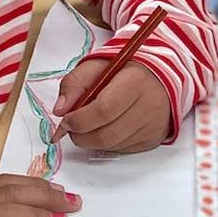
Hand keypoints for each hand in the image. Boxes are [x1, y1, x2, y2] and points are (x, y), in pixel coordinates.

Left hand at [52, 60, 171, 152]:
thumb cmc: (124, 72)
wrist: (157, 80)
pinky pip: (120, 149)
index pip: (103, 110)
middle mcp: (148, 106)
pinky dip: (105, 143)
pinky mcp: (152, 140)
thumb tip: (60, 109)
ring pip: (111, 146)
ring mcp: (152, 126)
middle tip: (72, 126)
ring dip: (91, 140)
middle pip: (106, 134)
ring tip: (87, 125)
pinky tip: (105, 127)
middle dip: (80, 135)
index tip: (66, 119)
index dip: (79, 119)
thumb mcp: (97, 66)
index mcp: (135, 81)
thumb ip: (74, 83)